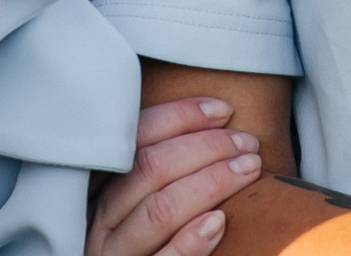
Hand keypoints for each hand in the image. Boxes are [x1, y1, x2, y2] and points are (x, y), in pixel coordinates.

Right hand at [87, 97, 264, 255]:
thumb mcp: (145, 196)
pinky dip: (191, 239)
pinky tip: (219, 221)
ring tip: (248, 169)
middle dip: (206, 146)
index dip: (181, 116)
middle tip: (247, 143)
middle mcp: (102, 219)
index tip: (223, 110)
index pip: (136, 137)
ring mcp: (118, 252)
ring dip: (210, 182)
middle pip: (150, 168)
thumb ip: (164, 165)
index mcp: (102, 188)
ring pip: (160, 209)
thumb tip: (217, 120)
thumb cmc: (157, 234)